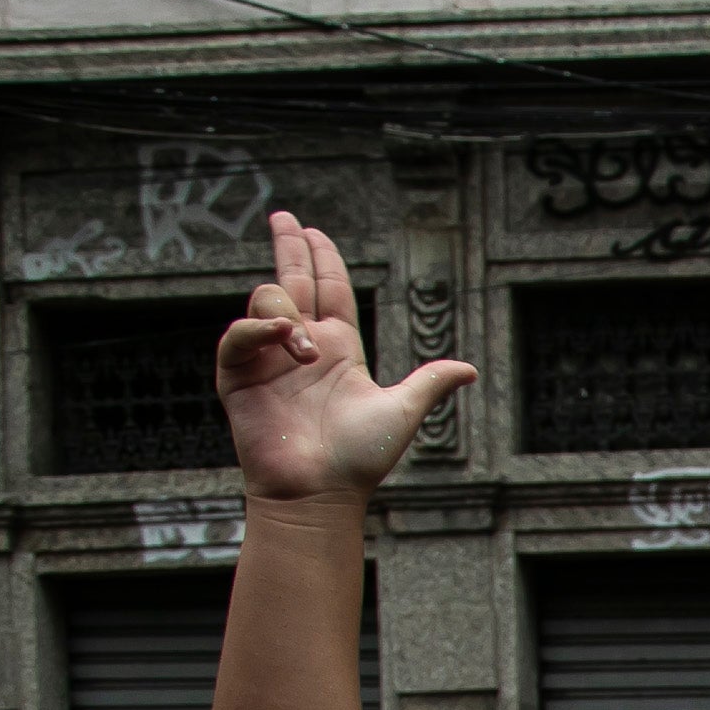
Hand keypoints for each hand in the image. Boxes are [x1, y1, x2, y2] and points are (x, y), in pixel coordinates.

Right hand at [216, 212, 473, 500]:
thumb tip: (470, 369)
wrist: (319, 492)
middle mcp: (301, 348)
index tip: (311, 230)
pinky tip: (280, 336)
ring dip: (287, 310)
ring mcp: (267, 361)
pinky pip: (238, 336)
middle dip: (288, 247)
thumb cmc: (359, 458)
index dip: (321, 258)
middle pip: (293, 280)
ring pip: (268, 301)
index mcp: (338, 349)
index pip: (329, 289)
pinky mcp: (239, 378)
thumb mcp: (403, 412)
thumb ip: (430, 383)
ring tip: (303, 348)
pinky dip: (255, 329)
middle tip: (283, 217)